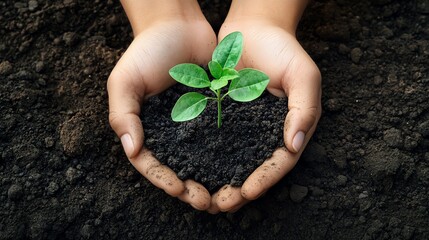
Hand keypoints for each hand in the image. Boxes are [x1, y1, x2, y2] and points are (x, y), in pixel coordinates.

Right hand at [107, 12, 216, 209]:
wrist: (178, 24)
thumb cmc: (146, 51)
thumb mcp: (125, 81)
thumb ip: (123, 115)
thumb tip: (132, 150)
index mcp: (145, 128)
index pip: (151, 163)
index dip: (163, 179)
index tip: (178, 189)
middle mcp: (170, 131)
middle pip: (179, 167)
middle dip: (191, 187)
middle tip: (205, 202)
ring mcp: (193, 123)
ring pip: (203, 158)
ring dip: (212, 178)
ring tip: (224, 194)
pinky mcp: (215, 112)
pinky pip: (222, 137)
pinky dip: (229, 154)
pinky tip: (240, 166)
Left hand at [208, 17, 321, 212]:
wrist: (253, 26)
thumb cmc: (283, 48)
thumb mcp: (304, 75)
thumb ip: (304, 109)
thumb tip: (294, 146)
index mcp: (288, 127)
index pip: (280, 161)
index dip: (266, 178)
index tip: (248, 191)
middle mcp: (265, 131)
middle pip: (255, 167)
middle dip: (240, 189)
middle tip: (222, 204)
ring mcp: (244, 125)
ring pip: (233, 160)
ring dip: (221, 181)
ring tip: (206, 197)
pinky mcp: (223, 115)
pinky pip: (215, 140)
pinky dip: (207, 158)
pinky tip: (193, 170)